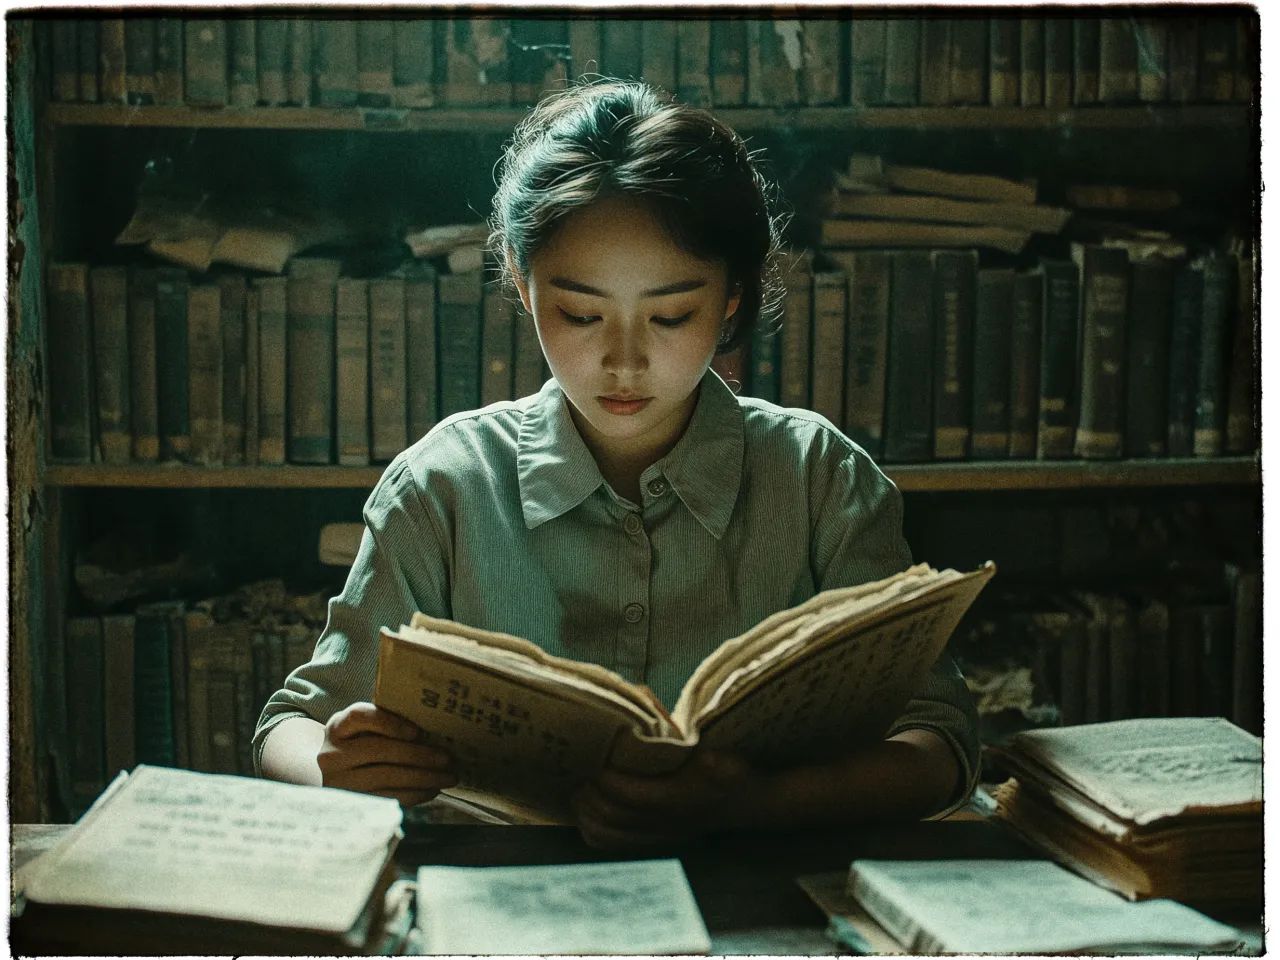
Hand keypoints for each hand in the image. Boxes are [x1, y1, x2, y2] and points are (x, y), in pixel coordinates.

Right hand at [317, 702, 457, 807]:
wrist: (332, 774)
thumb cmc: (358, 744)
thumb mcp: (363, 729)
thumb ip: (387, 722)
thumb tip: (432, 727)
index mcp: (338, 727)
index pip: (359, 717)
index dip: (388, 723)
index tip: (416, 731)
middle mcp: (332, 754)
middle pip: (378, 750)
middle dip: (418, 755)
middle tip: (447, 758)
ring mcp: (339, 781)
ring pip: (385, 777)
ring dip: (423, 778)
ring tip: (448, 777)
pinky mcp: (351, 802)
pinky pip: (387, 798)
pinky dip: (414, 794)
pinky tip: (432, 790)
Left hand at [571, 749, 758, 850]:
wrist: (742, 803)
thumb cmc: (730, 776)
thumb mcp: (727, 763)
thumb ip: (716, 763)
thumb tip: (708, 761)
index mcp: (676, 800)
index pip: (629, 795)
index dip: (605, 779)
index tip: (593, 761)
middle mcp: (662, 824)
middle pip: (611, 815)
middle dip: (588, 794)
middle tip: (577, 772)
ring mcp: (655, 836)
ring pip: (606, 834)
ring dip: (585, 813)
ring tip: (577, 790)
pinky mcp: (650, 841)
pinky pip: (611, 844)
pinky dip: (592, 830)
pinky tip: (585, 812)